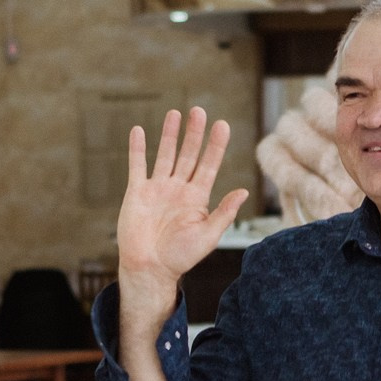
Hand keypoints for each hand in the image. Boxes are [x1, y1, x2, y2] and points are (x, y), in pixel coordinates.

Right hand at [118, 107, 247, 301]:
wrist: (150, 269)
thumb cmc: (181, 257)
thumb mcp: (208, 235)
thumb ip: (224, 212)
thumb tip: (244, 191)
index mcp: (198, 198)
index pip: (209, 165)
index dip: (216, 145)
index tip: (222, 124)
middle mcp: (179, 189)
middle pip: (188, 154)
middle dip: (194, 133)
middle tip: (198, 111)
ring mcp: (158, 189)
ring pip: (165, 155)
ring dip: (169, 134)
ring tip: (175, 114)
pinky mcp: (137, 193)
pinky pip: (137, 166)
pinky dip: (137, 148)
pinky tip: (138, 130)